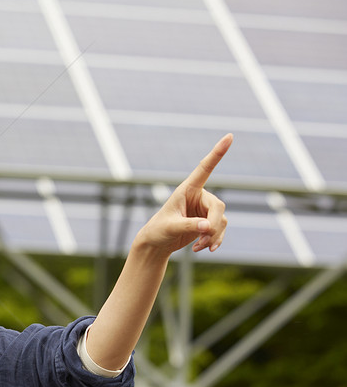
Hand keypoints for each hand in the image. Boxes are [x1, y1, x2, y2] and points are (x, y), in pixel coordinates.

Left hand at [135, 133, 232, 256]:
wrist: (156, 244)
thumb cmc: (158, 231)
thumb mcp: (170, 228)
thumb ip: (188, 226)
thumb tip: (207, 227)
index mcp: (187, 189)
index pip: (205, 168)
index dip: (218, 152)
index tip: (230, 136)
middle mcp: (198, 196)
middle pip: (218, 207)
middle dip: (214, 225)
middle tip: (204, 239)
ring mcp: (205, 209)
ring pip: (221, 221)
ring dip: (213, 236)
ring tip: (198, 248)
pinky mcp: (208, 222)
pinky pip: (220, 230)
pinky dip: (214, 241)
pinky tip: (201, 250)